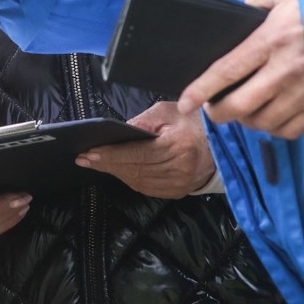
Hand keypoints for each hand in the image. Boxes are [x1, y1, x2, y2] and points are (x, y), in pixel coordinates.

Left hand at [75, 102, 215, 197]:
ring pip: (138, 182)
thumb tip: (116, 133)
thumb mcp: (167, 111)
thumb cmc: (192, 121)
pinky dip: (129, 178)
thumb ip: (142, 122)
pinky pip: (146, 188)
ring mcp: (180, 184)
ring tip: (95, 163)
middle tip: (83, 158)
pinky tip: (116, 169)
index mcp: (179, 145)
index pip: (138, 154)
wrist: (220, 143)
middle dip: (107, 163)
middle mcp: (181, 168)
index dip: (112, 154)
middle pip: (135, 170)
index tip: (89, 152)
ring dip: (115, 172)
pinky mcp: (178, 192)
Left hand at [177, 0, 303, 139]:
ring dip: (246, 120)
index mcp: (271, 40)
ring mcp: (303, 93)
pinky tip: (270, 116)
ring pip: (262, 122)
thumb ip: (259, 2)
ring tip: (243, 109)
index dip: (202, 89)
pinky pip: (287, 131)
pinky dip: (273, 128)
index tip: (185, 101)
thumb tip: (241, 12)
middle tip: (213, 109)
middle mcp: (283, 71)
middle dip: (219, 113)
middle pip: (239, 106)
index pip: (227, 70)